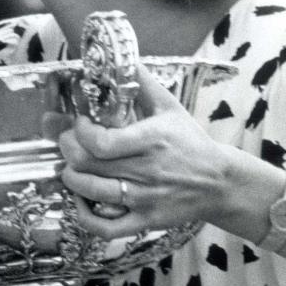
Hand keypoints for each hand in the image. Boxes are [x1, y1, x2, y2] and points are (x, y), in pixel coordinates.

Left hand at [57, 64, 231, 237]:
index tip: (77, 123)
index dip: (79, 132)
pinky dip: (84, 216)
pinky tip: (80, 200)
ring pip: (92, 193)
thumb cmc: (191, 143)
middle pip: (88, 165)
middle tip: (65, 142)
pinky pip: (106, 227)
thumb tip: (123, 58)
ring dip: (71, 179)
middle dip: (67, 151)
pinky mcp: (145, 221)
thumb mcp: (170, 107)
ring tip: (70, 167)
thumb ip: (143, 84)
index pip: (101, 142)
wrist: (220, 183)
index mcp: (152, 140)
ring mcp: (145, 199)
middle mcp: (147, 171)